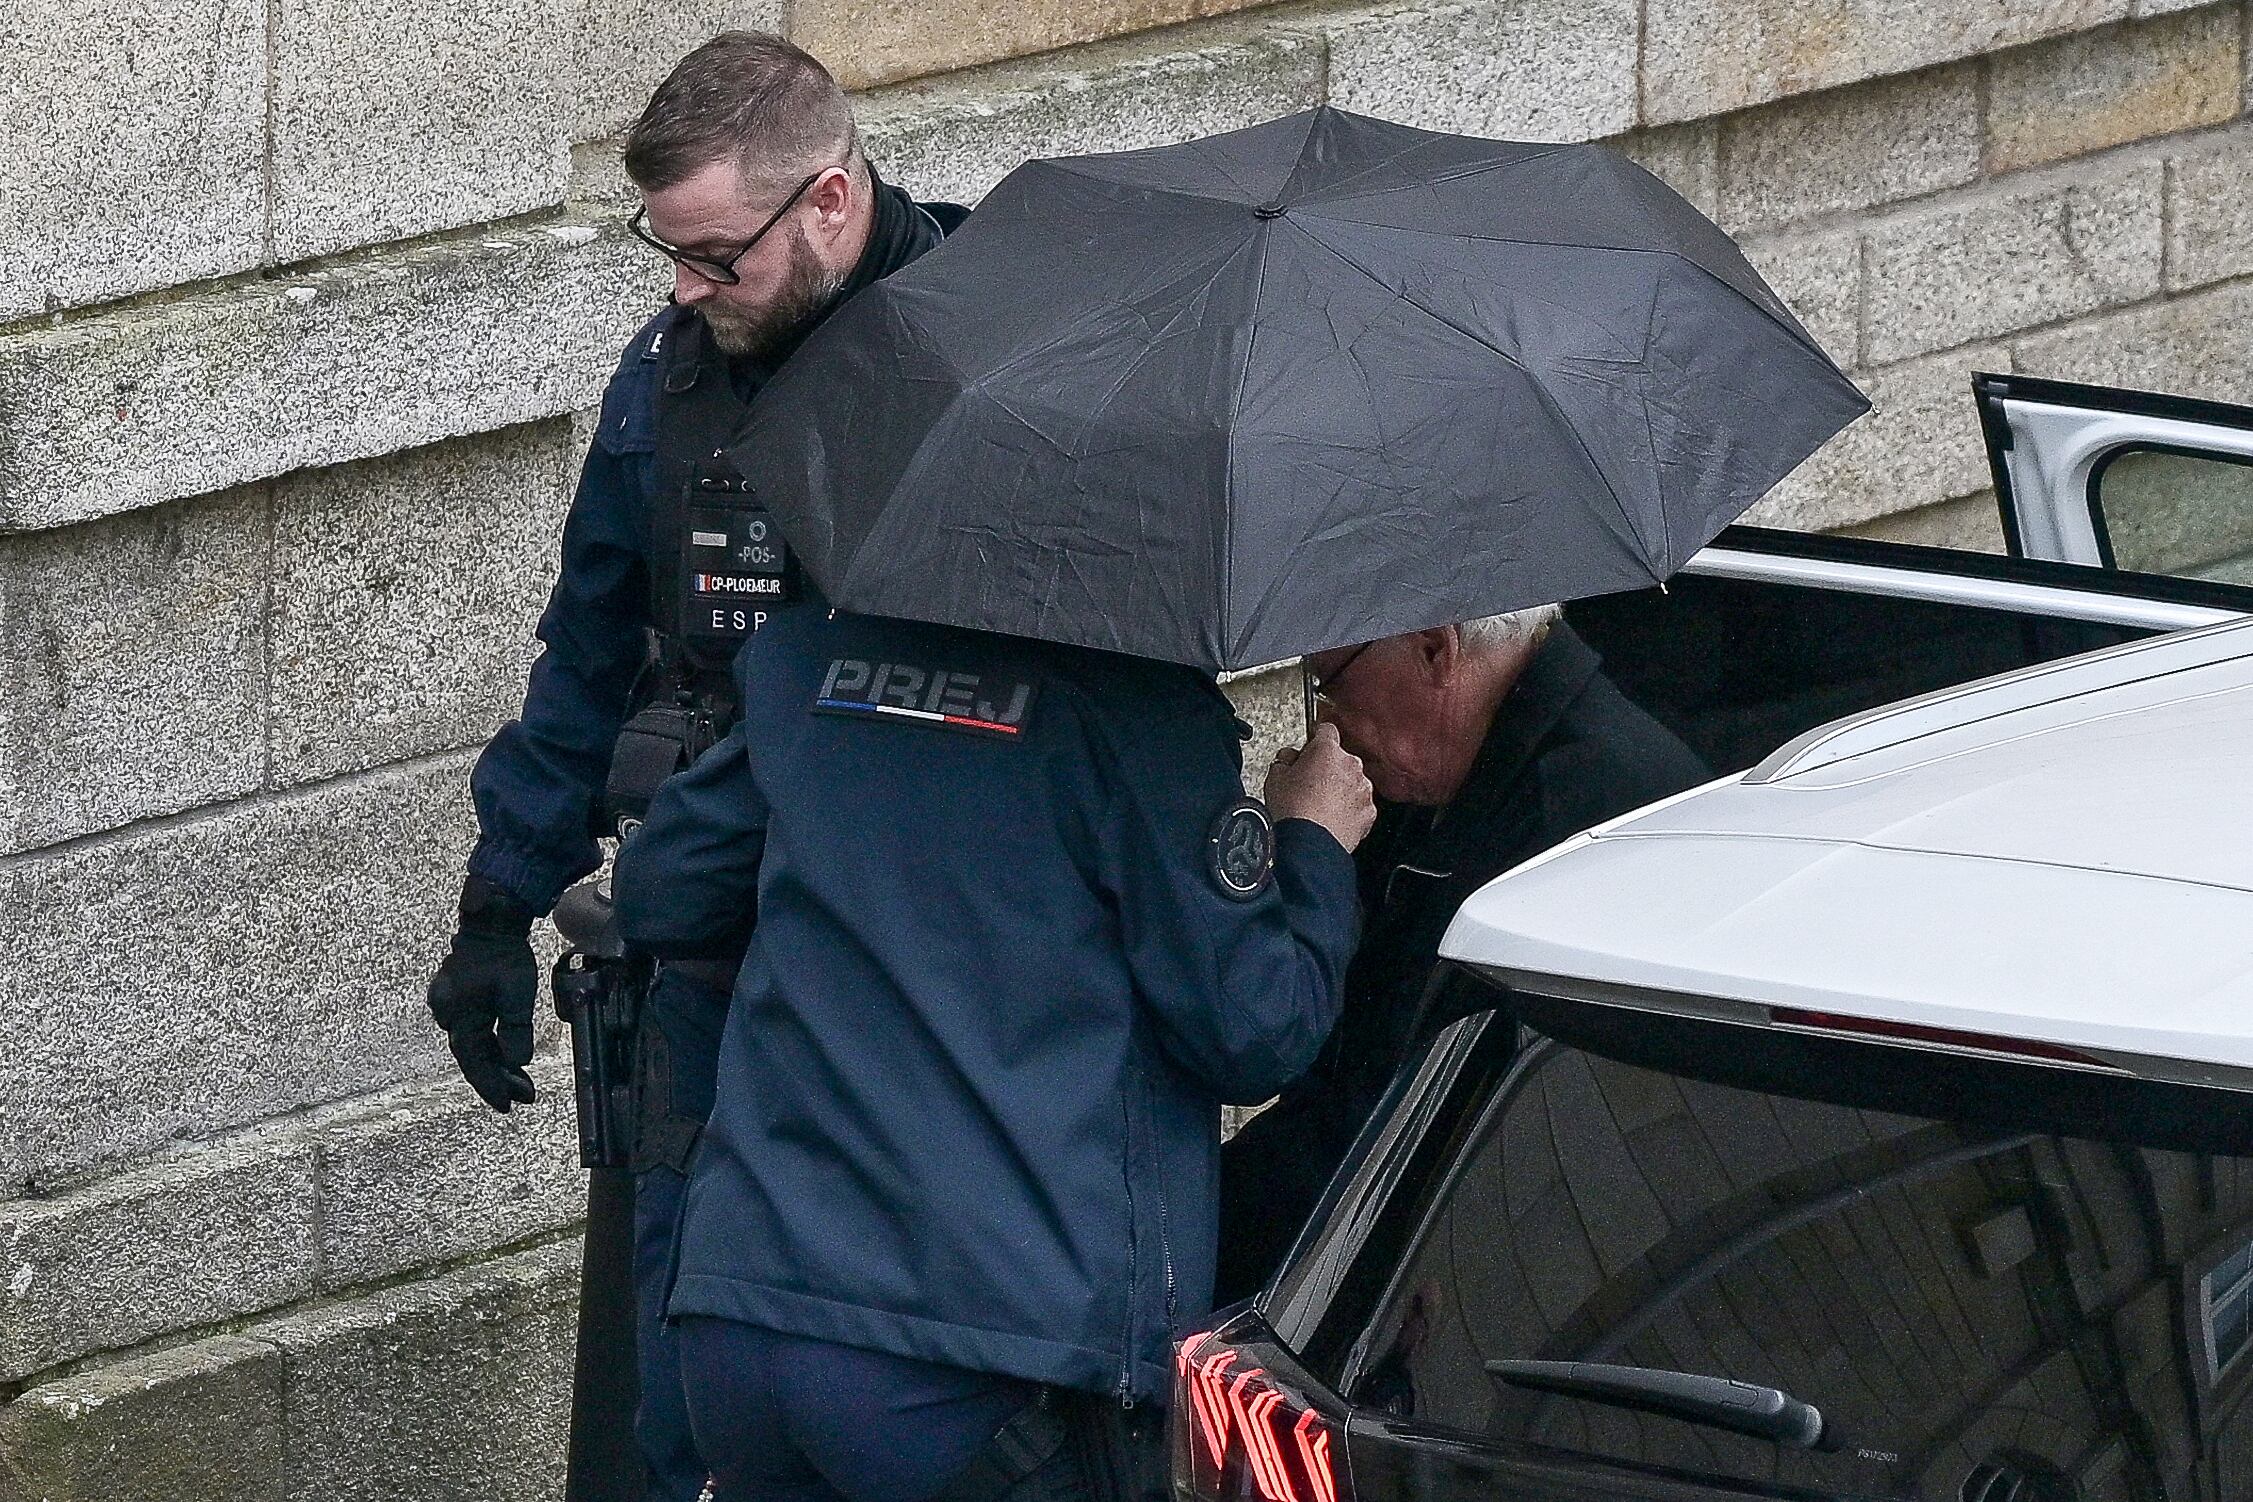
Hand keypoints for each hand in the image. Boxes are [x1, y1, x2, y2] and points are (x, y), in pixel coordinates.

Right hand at [426, 876, 538, 1111]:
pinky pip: (472, 1032)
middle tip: (522, 1098)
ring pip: (472, 1047)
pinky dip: (488, 1047)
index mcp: (460, 1015)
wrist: (490, 924)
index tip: (509, 1106)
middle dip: (497, 1080)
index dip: (492, 1086)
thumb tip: (516, 1062)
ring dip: (494, 1066)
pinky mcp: (457, 1001)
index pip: (475, 1062)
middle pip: (473, 1058)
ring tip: (519, 1084)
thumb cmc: (504, 956)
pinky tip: (504, 1058)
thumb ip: (515, 1029)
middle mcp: (448, 1014)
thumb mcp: (517, 993)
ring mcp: (449, 1007)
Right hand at [1263, 722, 1375, 851]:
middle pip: (1340, 758)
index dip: (1316, 738)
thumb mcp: (1274, 778)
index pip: (1326, 729)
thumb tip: (1287, 760)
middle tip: (1307, 783)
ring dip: (1339, 788)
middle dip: (1326, 767)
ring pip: (1352, 781)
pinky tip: (1331, 818)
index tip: (1310, 746)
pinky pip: (1358, 804)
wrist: (1308, 846)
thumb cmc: (1292, 811)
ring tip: (1318, 805)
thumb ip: (1283, 761)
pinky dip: (1348, 809)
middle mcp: (1351, 765)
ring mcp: (1363, 789)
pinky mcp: (1369, 812)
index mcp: (1327, 750)